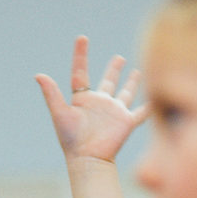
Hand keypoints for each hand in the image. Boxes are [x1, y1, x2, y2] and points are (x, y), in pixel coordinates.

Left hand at [35, 36, 147, 163]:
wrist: (88, 159)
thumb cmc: (71, 139)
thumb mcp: (60, 113)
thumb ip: (51, 94)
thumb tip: (38, 75)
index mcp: (82, 99)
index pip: (81, 72)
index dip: (81, 55)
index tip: (82, 38)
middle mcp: (99, 103)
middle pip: (108, 81)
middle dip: (114, 69)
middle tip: (118, 58)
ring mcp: (114, 112)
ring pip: (125, 93)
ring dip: (132, 82)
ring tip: (137, 71)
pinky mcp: (126, 122)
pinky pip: (141, 111)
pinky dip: (150, 105)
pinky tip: (158, 97)